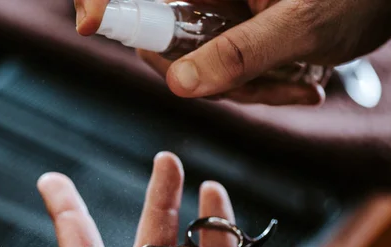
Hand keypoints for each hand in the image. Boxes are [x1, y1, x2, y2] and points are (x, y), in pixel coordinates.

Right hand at [74, 0, 390, 104]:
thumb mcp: (301, 27)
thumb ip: (239, 55)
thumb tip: (180, 85)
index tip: (87, 20)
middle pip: (164, 37)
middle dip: (209, 77)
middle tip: (269, 88)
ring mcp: (218, 11)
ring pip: (197, 63)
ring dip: (246, 91)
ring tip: (302, 88)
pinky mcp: (232, 31)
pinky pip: (222, 69)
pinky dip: (256, 88)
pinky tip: (300, 87)